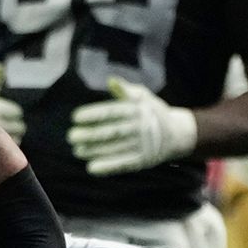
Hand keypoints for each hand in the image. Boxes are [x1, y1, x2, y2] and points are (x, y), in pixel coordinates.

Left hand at [68, 77, 197, 176]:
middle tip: (71, 136)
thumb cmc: (152, 111)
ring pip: (115, 148)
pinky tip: (92, 168)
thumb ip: (125, 90)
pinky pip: (124, 164)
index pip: (113, 111)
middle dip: (90, 134)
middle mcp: (141, 127)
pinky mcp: (143, 161)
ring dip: (94, 151)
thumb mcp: (143, 96)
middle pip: (112, 131)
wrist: (177, 133)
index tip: (75, 117)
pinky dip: (108, 167)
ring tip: (77, 151)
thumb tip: (111, 80)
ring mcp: (143, 145)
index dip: (93, 114)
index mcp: (138, 109)